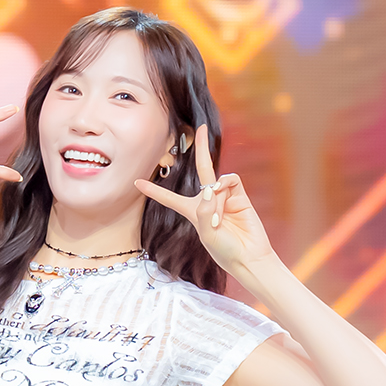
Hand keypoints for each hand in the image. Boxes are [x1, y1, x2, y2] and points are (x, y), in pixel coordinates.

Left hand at [134, 124, 274, 276]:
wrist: (249, 257)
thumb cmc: (225, 251)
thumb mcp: (206, 235)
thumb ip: (205, 212)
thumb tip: (211, 189)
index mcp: (193, 212)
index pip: (169, 198)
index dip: (154, 190)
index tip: (137, 182)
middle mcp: (208, 201)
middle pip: (202, 168)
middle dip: (201, 148)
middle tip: (201, 128)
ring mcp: (225, 197)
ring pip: (215, 182)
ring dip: (215, 200)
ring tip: (220, 220)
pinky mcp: (240, 196)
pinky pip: (230, 180)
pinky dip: (226, 187)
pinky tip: (226, 200)